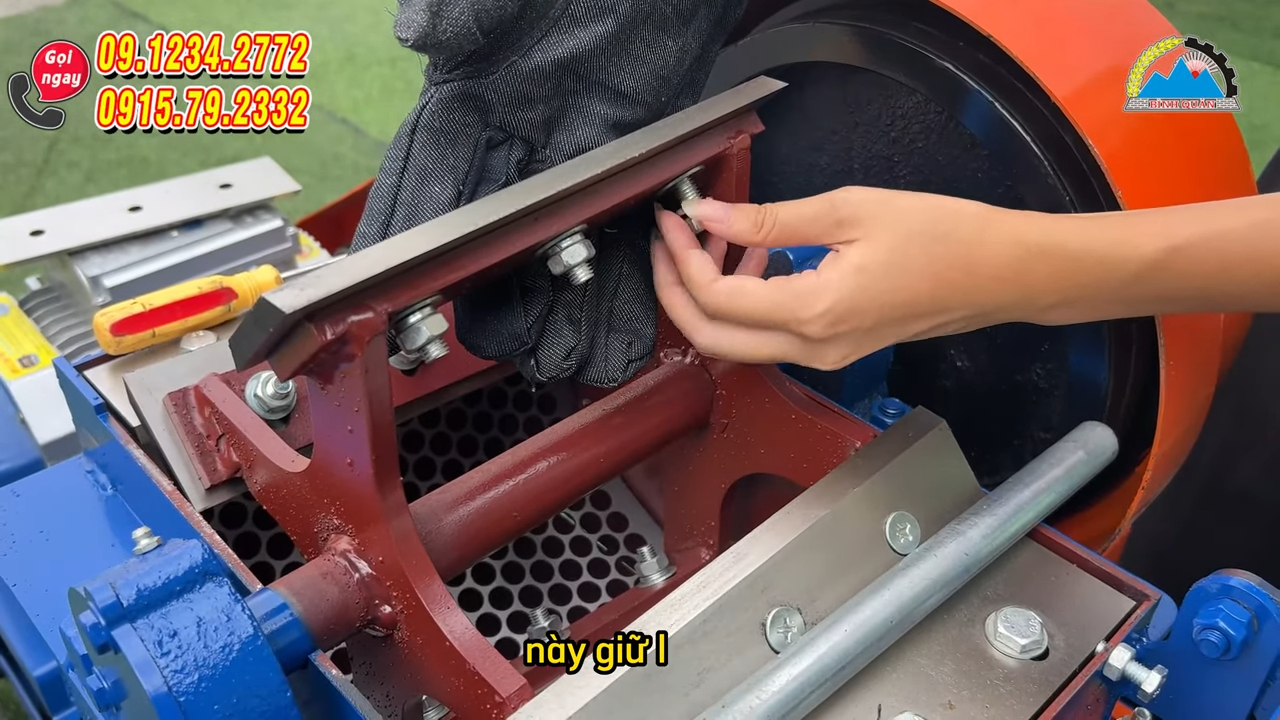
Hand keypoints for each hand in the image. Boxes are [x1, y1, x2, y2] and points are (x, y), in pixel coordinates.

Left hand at [651, 186, 1043, 369]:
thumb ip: (771, 220)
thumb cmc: (943, 235)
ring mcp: (825, 357)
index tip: (673, 218)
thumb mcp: (849, 211)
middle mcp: (812, 348)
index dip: (681, 259)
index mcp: (813, 313)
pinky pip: (771, 337)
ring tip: (713, 240)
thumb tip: (711, 217)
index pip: (716, 300)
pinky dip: (748, 303)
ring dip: (711, 298)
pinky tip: (757, 259)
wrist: (1003, 274)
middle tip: (668, 240)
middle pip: (712, 339)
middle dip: (675, 291)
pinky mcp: (836, 351)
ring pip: (738, 342)